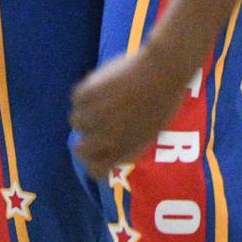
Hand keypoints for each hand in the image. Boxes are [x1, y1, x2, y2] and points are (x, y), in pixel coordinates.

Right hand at [70, 48, 186, 180]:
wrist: (163, 71)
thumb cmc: (165, 97)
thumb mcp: (150, 130)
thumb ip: (129, 141)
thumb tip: (112, 141)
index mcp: (124, 151)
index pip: (95, 170)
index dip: (94, 158)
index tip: (97, 147)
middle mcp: (106, 139)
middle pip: (79, 149)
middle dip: (85, 136)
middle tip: (93, 120)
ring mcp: (96, 117)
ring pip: (76, 120)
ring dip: (86, 110)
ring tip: (102, 96)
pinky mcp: (89, 94)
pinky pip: (78, 96)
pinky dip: (87, 89)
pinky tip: (103, 82)